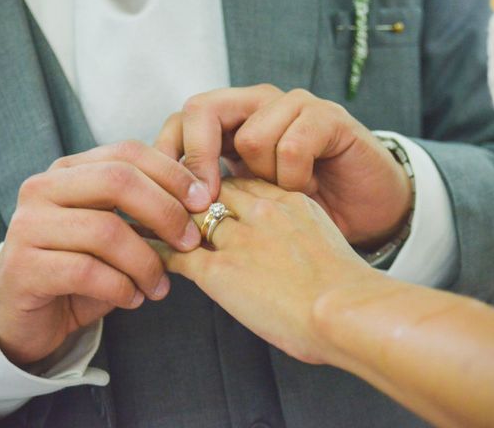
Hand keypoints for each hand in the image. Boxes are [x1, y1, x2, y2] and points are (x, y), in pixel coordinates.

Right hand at [0, 140, 211, 364]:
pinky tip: (134, 299)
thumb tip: (202, 198)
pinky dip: (122, 288)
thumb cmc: (82, 266)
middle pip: (118, 180)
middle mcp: (43, 188)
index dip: (172, 173)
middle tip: (192, 242)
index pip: (128, 152)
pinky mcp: (23, 268)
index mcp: (70, 170)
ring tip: (161, 286)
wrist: (29, 314)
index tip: (204, 201)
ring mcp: (27, 226)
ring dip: (147, 262)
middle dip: (166, 211)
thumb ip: (146, 209)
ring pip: (106, 230)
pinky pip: (87, 272)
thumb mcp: (116, 229)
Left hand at [155, 85, 412, 246]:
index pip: (181, 121)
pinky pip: (292, 147)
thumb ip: (209, 196)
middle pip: (202, 110)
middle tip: (208, 201)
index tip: (168, 201)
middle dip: (200, 160)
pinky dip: (296, 179)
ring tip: (283, 194)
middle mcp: (259, 104)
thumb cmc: (300, 213)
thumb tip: (157, 212)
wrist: (366, 212)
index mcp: (233, 122)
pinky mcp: (327, 116)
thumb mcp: (246, 204)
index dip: (168, 157)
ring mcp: (294, 105)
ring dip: (264, 179)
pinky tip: (309, 190)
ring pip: (250, 136)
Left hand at [155, 178, 381, 364]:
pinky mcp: (219, 270)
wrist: (346, 311)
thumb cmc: (348, 290)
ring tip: (147, 220)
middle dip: (192, 196)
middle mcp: (261, 212)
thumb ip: (305, 235)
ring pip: (189, 215)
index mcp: (290, 203)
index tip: (211, 195)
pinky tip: (145, 252)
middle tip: (172, 202)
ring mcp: (238, 239)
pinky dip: (158, 252)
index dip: (223, 188)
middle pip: (213, 191)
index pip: (244, 182)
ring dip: (168, 219)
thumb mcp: (330, 243)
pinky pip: (177, 254)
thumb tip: (291, 250)